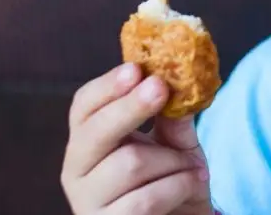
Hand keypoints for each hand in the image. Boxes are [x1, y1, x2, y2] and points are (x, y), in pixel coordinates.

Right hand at [61, 63, 213, 214]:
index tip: (136, 68)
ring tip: (192, 165)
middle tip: (160, 88)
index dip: (108, 86)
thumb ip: (173, 117)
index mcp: (89, 139)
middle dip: (130, 107)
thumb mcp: (176, 143)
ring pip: (129, 163)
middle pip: (94, 132)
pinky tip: (193, 183)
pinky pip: (145, 199)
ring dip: (173, 160)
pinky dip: (178, 186)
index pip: (84, 105)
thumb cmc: (172, 179)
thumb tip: (180, 80)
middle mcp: (77, 169)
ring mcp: (87, 202)